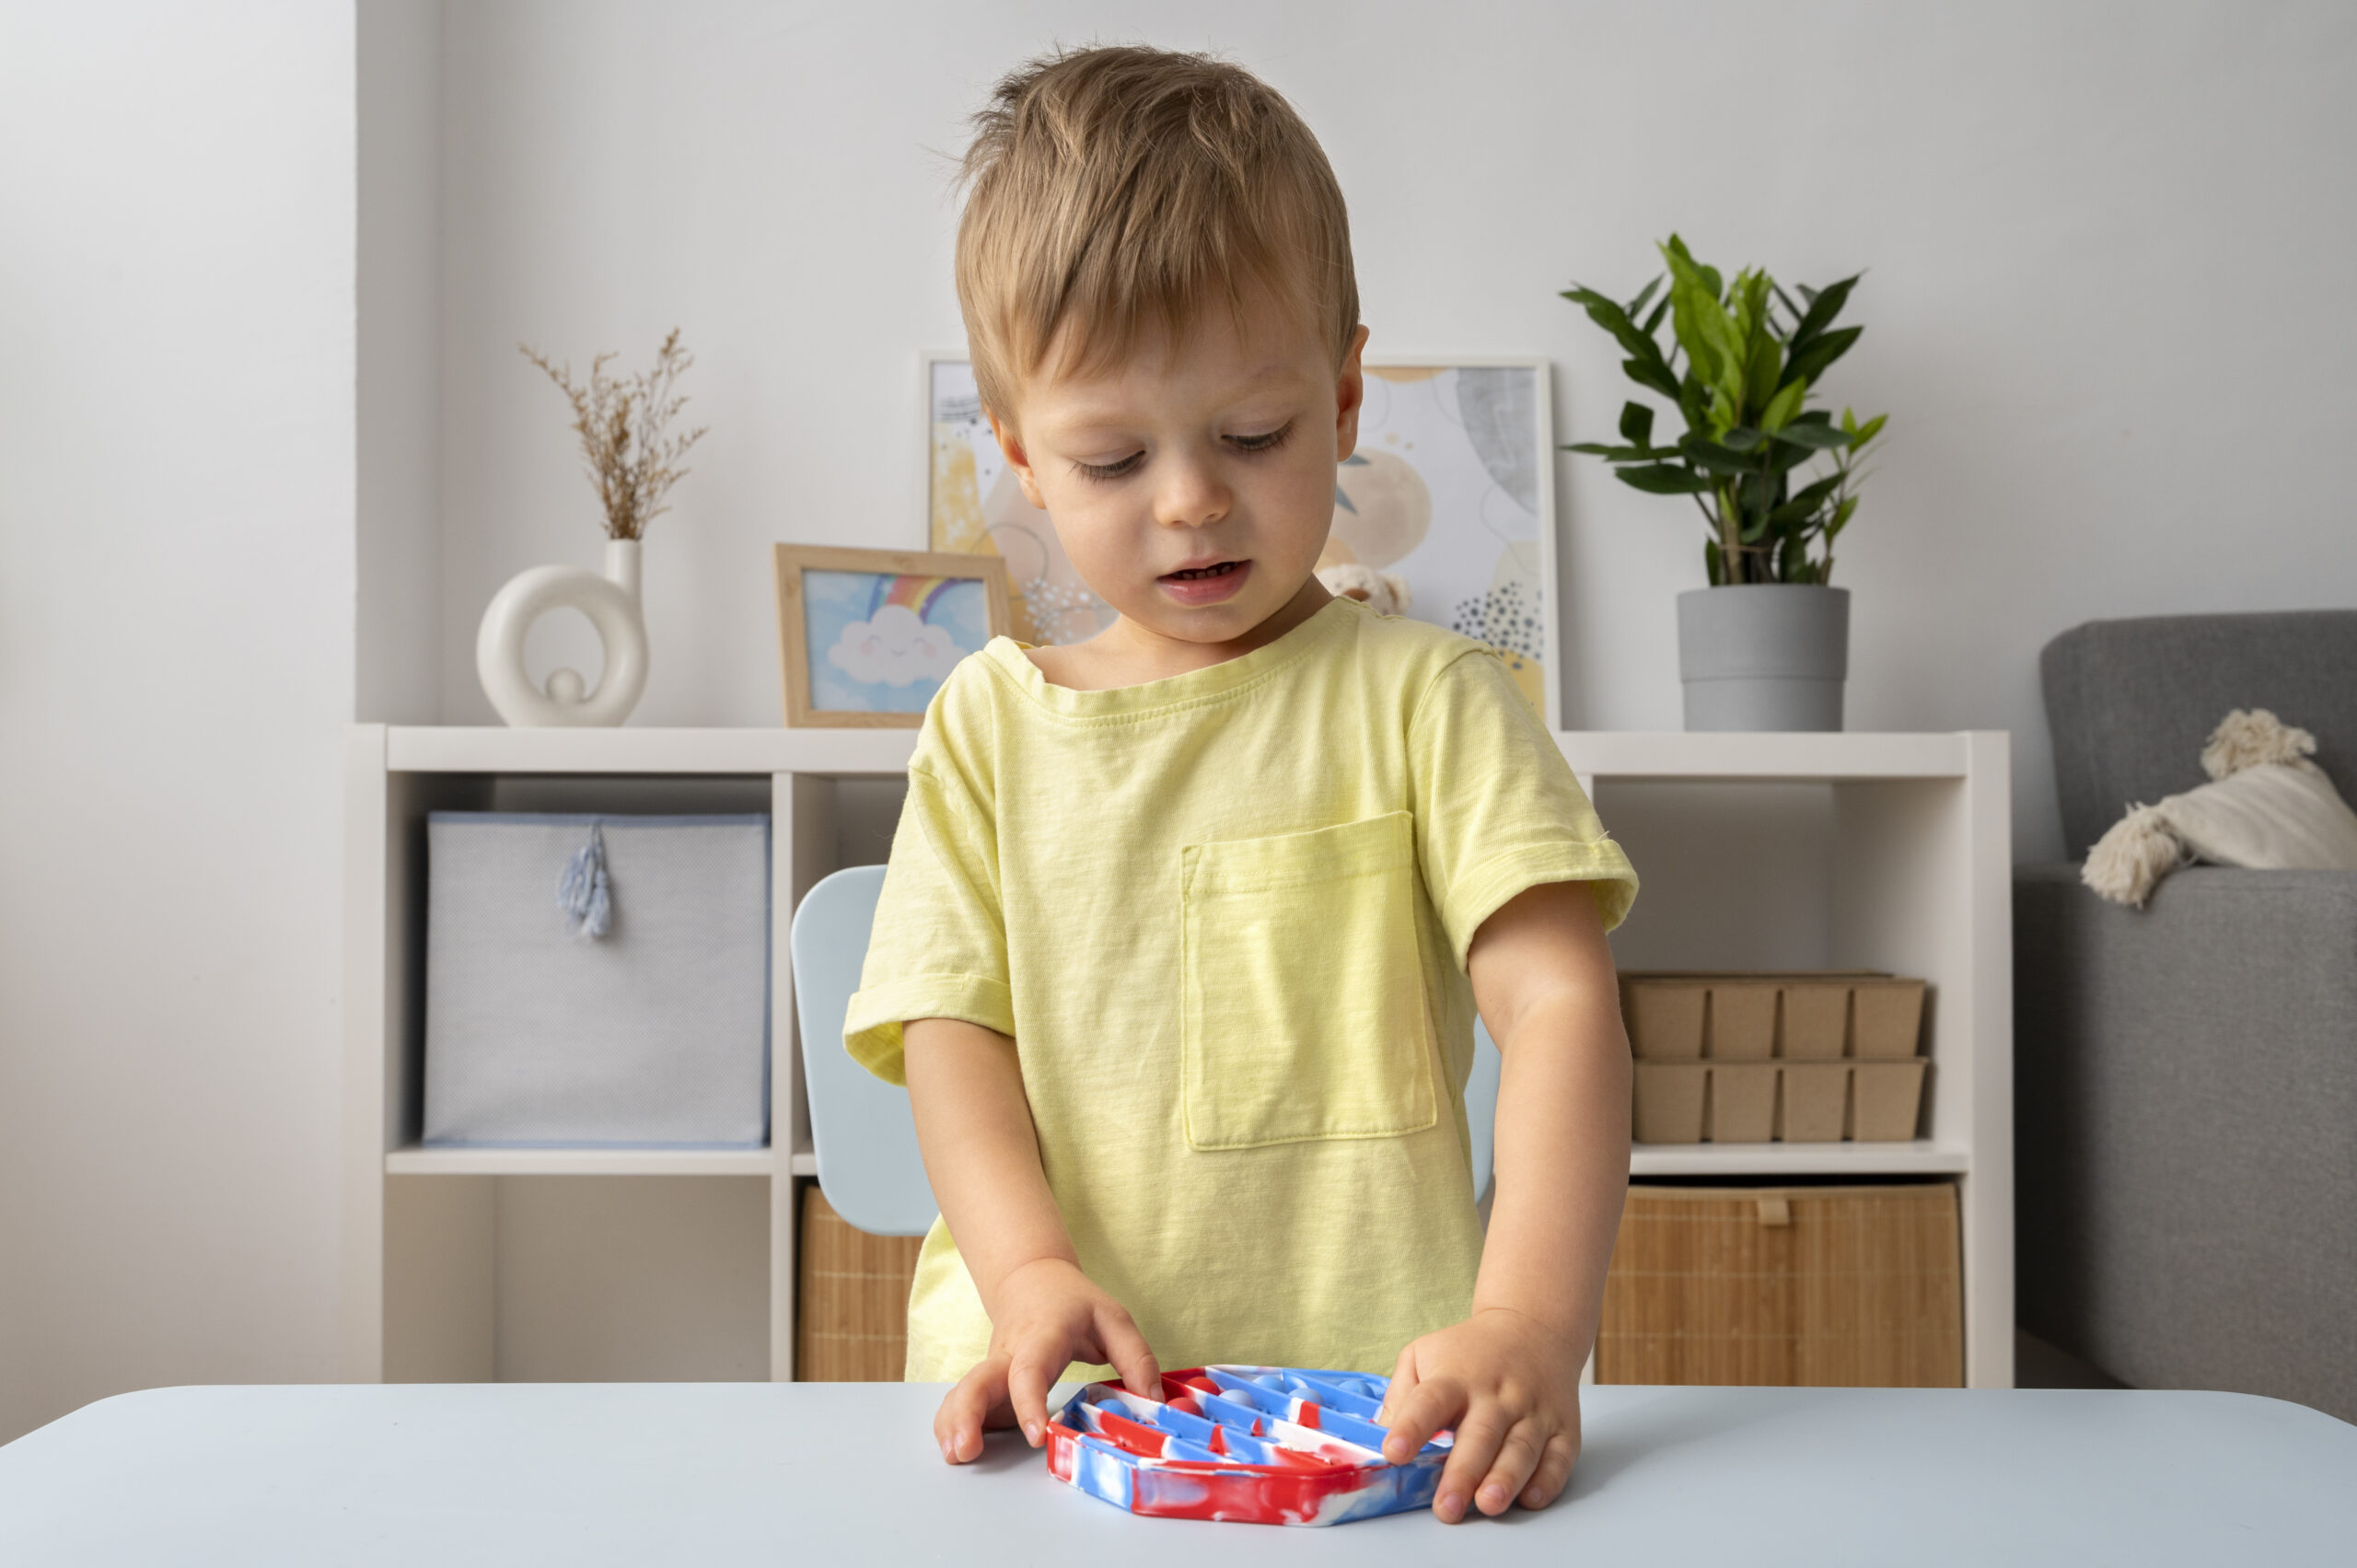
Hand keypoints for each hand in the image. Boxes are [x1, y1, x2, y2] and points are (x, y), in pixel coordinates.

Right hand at [933, 1257, 1159, 1464]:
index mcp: (1041, 1336)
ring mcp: (992, 1370)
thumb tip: (1155, 1406)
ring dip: (952, 1423)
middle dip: (966, 1414)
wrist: (1031, 1279)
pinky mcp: (986, 1385)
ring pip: (962, 1393)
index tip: (1037, 1434)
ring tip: (956, 1455)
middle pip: (978, 1380)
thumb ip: (1136, 1360)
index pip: (1030, 1369)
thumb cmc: (1073, 1303)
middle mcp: (1008, 1354)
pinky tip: (956, 1451)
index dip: (1030, 1401)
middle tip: (964, 1449)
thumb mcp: (1114, 1319)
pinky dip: (952, 1425)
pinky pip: (962, 1405)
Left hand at [1377, 1306, 1584, 1521]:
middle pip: (1480, 1434)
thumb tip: (1384, 1438)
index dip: (1411, 1427)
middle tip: (1446, 1508)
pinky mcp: (1563, 1426)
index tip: (1394, 1453)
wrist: (1533, 1327)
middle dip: (1463, 1473)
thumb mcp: (1423, 1354)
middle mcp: (1496, 1395)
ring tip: (1487, 1504)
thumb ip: (1401, 1396)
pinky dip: (1549, 1479)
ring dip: (1505, 1478)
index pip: (1430, 1401)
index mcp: (1455, 1377)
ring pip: (1521, 1448)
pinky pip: (1560, 1456)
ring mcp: (1533, 1410)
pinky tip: (1532, 1497)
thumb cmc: (1468, 1352)